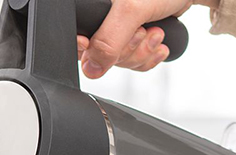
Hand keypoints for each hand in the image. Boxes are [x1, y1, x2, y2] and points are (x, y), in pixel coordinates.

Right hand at [77, 0, 201, 76]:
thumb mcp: (132, 10)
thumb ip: (109, 40)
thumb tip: (91, 67)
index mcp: (94, 6)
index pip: (76, 36)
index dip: (89, 48)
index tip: (108, 48)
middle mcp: (102, 16)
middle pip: (99, 54)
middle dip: (128, 49)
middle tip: (143, 32)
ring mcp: (116, 28)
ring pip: (117, 59)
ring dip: (142, 52)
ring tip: (155, 33)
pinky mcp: (132, 37)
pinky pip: (132, 60)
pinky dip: (148, 56)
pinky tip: (158, 42)